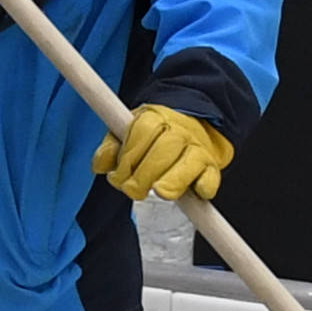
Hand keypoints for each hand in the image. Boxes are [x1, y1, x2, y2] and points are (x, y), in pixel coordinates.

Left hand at [94, 104, 232, 201]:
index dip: (128, 156)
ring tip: (159, 192)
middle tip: (132, 190)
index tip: (117, 176)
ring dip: (173, 180)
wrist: (194, 126)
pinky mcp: (212, 169)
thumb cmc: (153, 137)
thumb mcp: (127, 134)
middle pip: (164, 148)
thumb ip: (111, 148)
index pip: (142, 132)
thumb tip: (100, 166)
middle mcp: (179, 132)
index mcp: (155, 119)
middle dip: (144, 174)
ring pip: (189, 163)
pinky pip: (211, 178)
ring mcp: (198, 150)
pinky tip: (197, 191)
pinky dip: (205, 185)